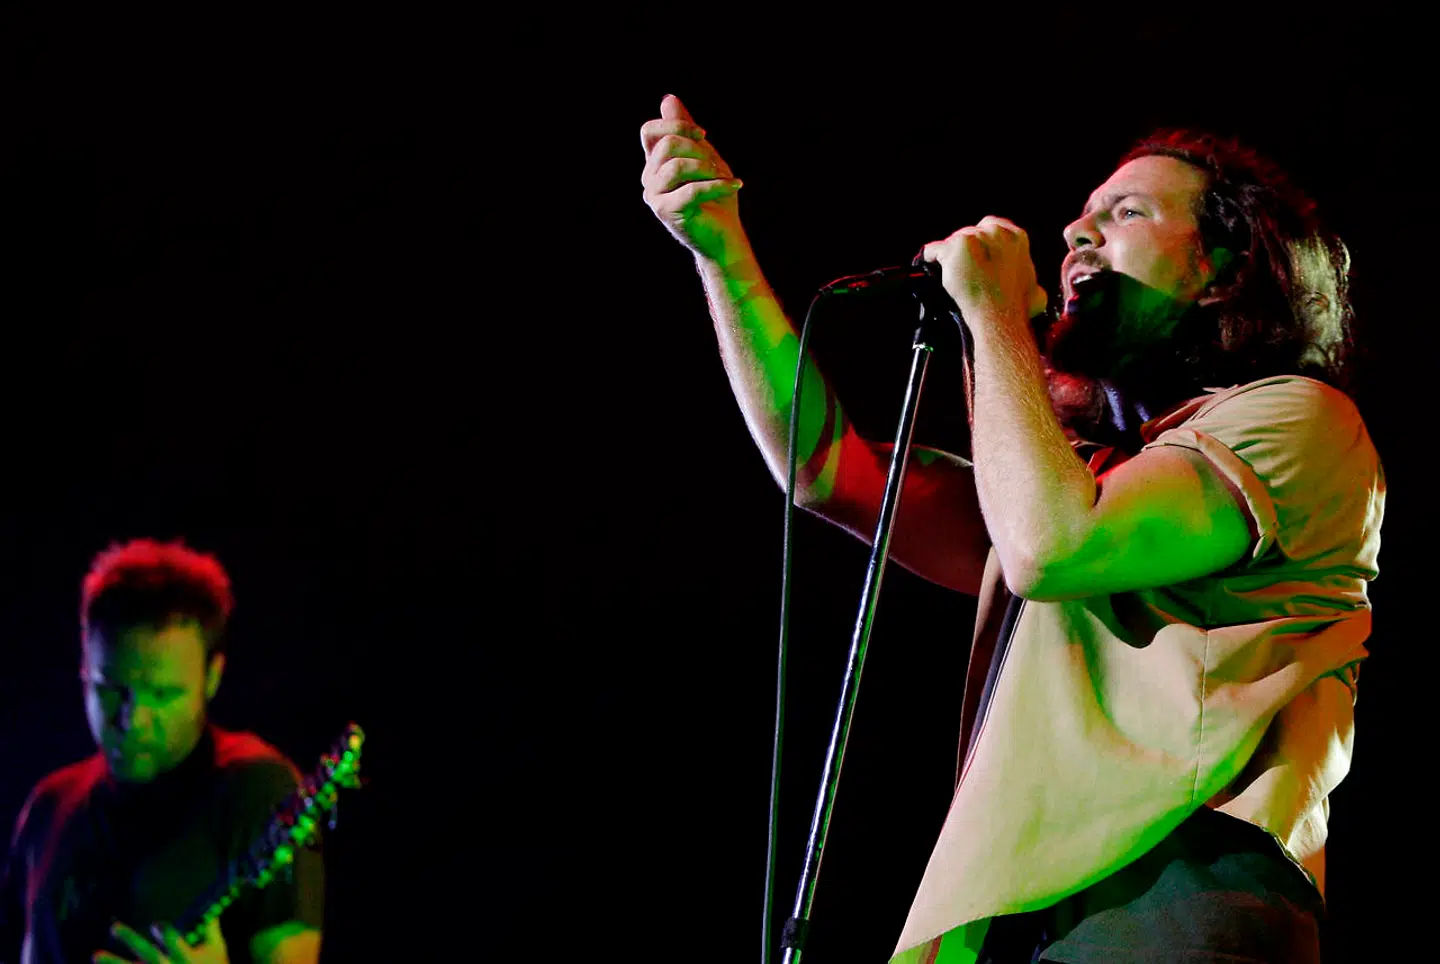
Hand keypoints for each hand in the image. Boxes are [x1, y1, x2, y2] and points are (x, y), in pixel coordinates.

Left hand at [94, 918, 227, 963]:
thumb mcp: (216, 951)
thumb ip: (211, 930)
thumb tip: (211, 910)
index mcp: (187, 959)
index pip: (176, 945)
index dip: (166, 936)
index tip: (155, 924)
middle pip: (146, 955)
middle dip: (130, 940)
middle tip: (113, 927)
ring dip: (112, 963)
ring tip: (95, 955)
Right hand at [640, 94, 746, 263]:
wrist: (724, 235)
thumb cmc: (716, 196)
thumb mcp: (705, 156)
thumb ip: (686, 131)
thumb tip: (668, 98)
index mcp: (655, 163)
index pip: (649, 131)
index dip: (676, 124)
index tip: (703, 134)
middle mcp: (649, 178)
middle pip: (667, 145)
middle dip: (698, 149)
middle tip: (717, 165)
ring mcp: (654, 196)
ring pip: (677, 166)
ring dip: (708, 168)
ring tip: (724, 177)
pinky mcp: (666, 212)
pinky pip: (691, 190)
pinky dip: (718, 185)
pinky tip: (736, 185)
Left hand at [922, 216, 1047, 334]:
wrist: (1000, 319)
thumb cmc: (1017, 309)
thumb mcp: (1035, 290)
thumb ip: (1030, 280)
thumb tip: (1034, 289)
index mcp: (1016, 237)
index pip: (990, 226)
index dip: (981, 243)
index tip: (978, 256)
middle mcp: (995, 232)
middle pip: (969, 233)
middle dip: (966, 251)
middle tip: (965, 271)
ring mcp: (974, 238)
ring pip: (952, 242)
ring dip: (951, 257)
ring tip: (954, 276)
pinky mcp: (954, 249)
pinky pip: (933, 250)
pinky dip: (930, 258)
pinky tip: (930, 266)